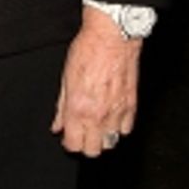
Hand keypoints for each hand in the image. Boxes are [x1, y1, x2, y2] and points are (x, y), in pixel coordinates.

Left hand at [51, 8, 141, 156]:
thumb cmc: (87, 52)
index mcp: (78, 109)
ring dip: (103, 137)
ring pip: (111, 143)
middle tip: (83, 133)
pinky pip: (126, 129)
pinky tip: (113, 118)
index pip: (73, 144)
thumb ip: (61, 108)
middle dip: (86, 144)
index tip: (69, 136)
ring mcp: (116, 112)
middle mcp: (98, 115)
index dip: (70, 142)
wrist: (112, 37)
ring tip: (98, 126)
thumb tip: (57, 125)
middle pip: (93, 150)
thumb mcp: (65, 79)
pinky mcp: (131, 105)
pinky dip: (119, 127)